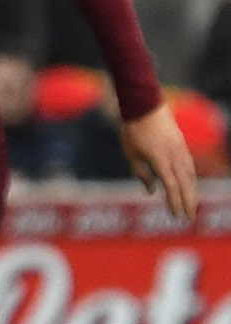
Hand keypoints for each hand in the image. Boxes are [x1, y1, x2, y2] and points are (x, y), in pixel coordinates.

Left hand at [122, 101, 198, 219]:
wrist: (145, 105)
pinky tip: (189, 186)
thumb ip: (142, 174)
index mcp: (161, 161)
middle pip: (185, 184)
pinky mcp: (182, 145)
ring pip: (190, 175)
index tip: (175, 216)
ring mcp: (181, 150)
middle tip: (187, 219)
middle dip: (187, 202)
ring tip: (191, 206)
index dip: (175, 203)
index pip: (171, 187)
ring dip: (191, 192)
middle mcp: (175, 156)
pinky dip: (190, 179)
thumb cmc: (133, 130)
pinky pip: (189, 166)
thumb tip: (151, 190)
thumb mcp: (132, 154)